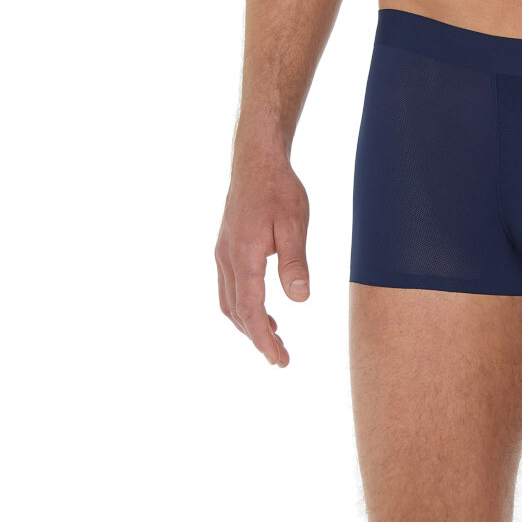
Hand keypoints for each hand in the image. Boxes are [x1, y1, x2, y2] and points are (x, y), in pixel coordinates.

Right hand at [215, 151, 310, 365]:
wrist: (255, 161)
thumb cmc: (278, 189)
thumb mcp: (294, 224)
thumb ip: (295, 263)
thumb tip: (299, 300)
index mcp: (244, 257)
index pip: (252, 311)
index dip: (264, 340)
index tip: (279, 360)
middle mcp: (227, 259)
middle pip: (237, 312)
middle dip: (257, 338)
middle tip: (280, 359)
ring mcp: (223, 254)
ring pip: (229, 302)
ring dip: (248, 324)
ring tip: (272, 339)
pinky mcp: (226, 248)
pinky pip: (230, 288)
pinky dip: (243, 307)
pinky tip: (263, 309)